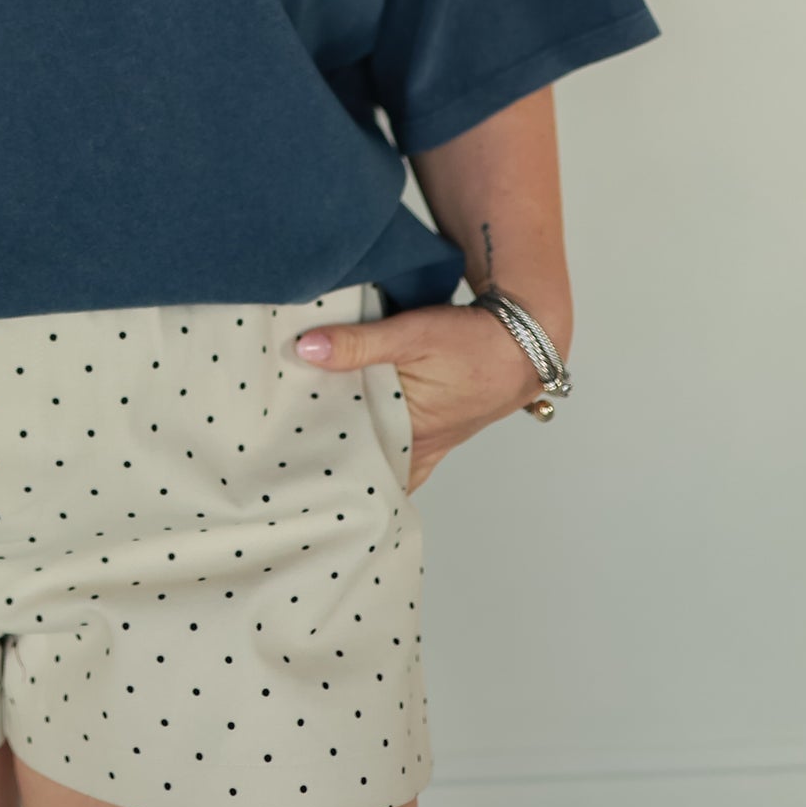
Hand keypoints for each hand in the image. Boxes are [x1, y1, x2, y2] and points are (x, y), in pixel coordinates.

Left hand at [290, 301, 557, 493]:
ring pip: (379, 461)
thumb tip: (305, 349)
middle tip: (283, 462)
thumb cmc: (473, 342)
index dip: (320, 472)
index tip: (284, 470)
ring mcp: (426, 444)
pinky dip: (373, 449)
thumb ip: (358, 343)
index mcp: (409, 434)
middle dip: (327, 466)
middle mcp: (416, 448)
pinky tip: (345, 439)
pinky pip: (397, 452)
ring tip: (302, 451)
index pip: (356, 468)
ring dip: (349, 455)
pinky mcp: (433, 433)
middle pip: (363, 468)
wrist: (522, 343)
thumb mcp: (412, 334)